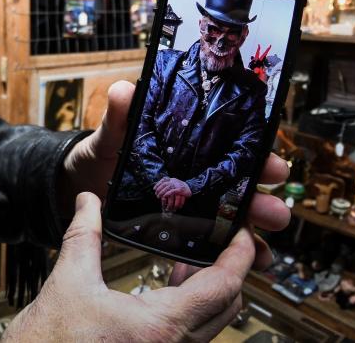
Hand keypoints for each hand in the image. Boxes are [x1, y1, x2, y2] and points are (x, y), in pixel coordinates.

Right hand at [3, 193, 253, 341]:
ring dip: (207, 291)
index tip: (244, 234)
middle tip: (220, 241)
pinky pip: (190, 335)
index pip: (223, 287)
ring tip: (190, 260)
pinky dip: (189, 308)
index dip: (240, 256)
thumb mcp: (69, 280)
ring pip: (210, 324)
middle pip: (227, 307)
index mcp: (162, 327)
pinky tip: (168, 288)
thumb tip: (88, 200)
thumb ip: (84, 235)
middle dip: (228, 271)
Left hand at [57, 80, 291, 269]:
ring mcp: (192, 202)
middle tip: (273, 213)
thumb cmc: (102, 153)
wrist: (81, 184)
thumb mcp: (111, 133)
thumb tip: (124, 90)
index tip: (273, 166)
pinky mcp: (181, 227)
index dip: (257, 154)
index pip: (231, 145)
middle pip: (240, 185)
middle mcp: (197, 173)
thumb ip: (119, 115)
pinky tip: (246, 266)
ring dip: (253, 233)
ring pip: (234, 217)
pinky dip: (233, 255)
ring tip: (263, 250)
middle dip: (262, 200)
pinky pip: (214, 242)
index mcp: (189, 144)